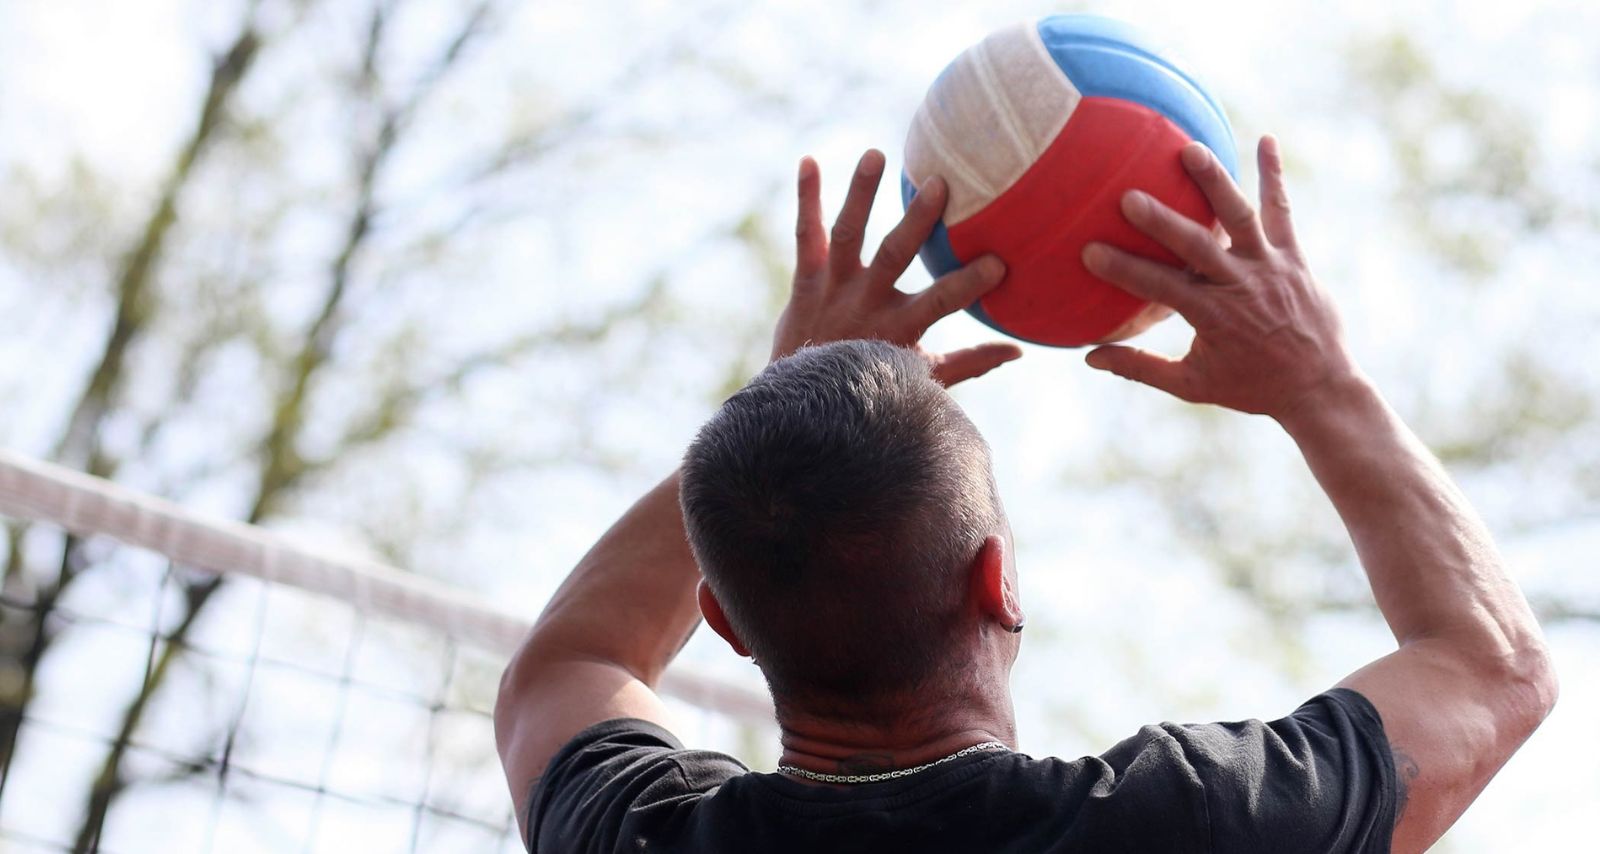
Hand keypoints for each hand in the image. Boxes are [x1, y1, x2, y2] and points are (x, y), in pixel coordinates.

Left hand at [772, 149, 1022, 386]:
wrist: (802, 400)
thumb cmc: (871, 387)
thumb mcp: (922, 378)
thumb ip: (970, 362)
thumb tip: (1019, 349)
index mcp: (897, 328)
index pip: (939, 302)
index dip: (967, 284)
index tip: (998, 262)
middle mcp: (864, 303)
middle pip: (892, 256)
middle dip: (916, 222)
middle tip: (939, 184)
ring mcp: (832, 289)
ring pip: (847, 235)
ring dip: (860, 193)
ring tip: (875, 154)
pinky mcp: (805, 280)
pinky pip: (805, 234)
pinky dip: (806, 198)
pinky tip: (808, 161)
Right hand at [1080, 136, 1360, 420]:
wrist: (1320, 386)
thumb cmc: (1250, 387)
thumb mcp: (1192, 385)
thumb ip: (1140, 369)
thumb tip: (1089, 357)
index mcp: (1214, 318)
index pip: (1160, 288)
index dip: (1124, 270)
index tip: (1090, 250)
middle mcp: (1242, 286)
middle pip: (1197, 247)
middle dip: (1161, 222)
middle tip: (1128, 196)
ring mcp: (1270, 266)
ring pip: (1240, 218)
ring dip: (1216, 183)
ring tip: (1190, 150)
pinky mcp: (1293, 256)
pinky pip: (1282, 211)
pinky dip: (1274, 176)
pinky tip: (1266, 139)